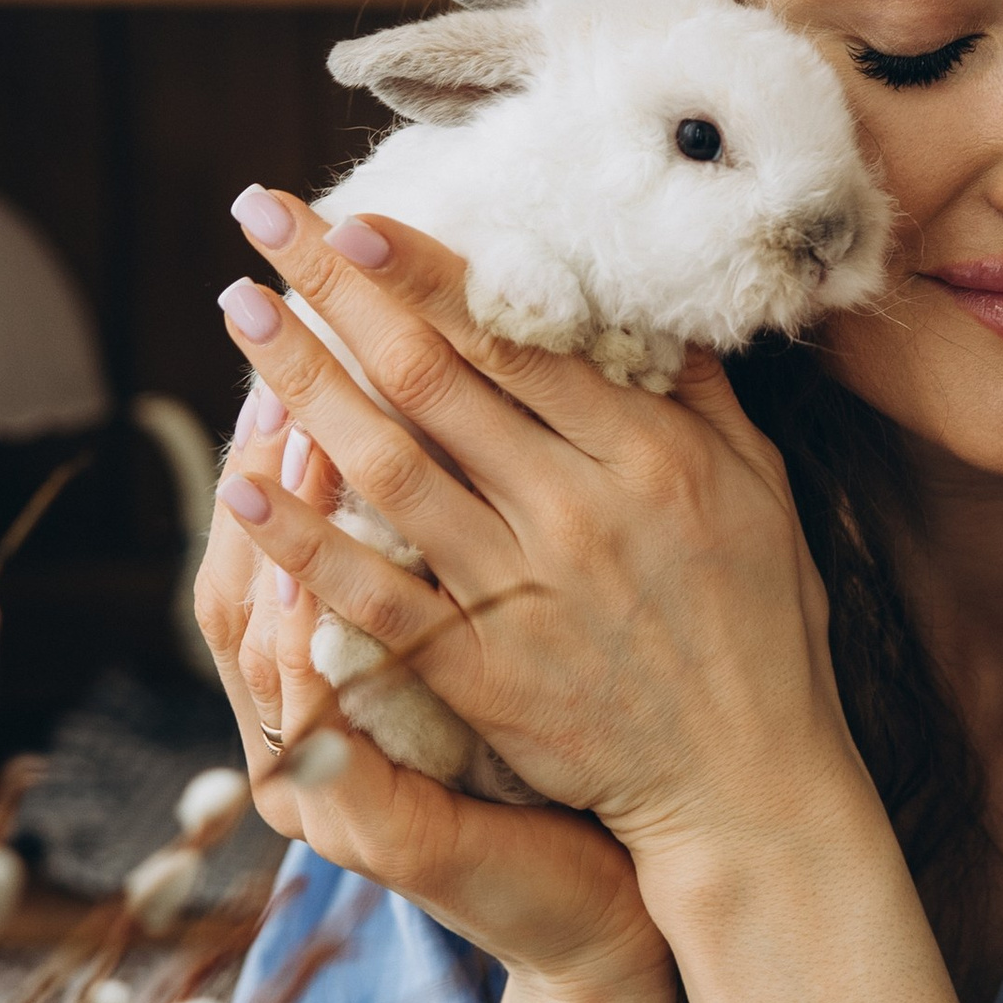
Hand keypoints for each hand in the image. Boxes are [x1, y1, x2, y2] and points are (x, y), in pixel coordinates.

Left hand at [206, 189, 884, 896]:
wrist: (750, 785)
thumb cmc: (763, 629)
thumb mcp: (762, 488)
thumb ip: (699, 393)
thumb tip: (651, 298)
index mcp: (649, 454)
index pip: (514, 339)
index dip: (426, 272)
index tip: (356, 218)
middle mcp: (577, 510)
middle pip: (432, 378)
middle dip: (338, 290)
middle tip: (266, 223)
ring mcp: (521, 592)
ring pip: (386, 465)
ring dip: (302, 381)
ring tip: (240, 311)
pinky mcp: (480, 670)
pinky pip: (374, 593)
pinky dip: (305, 539)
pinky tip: (245, 484)